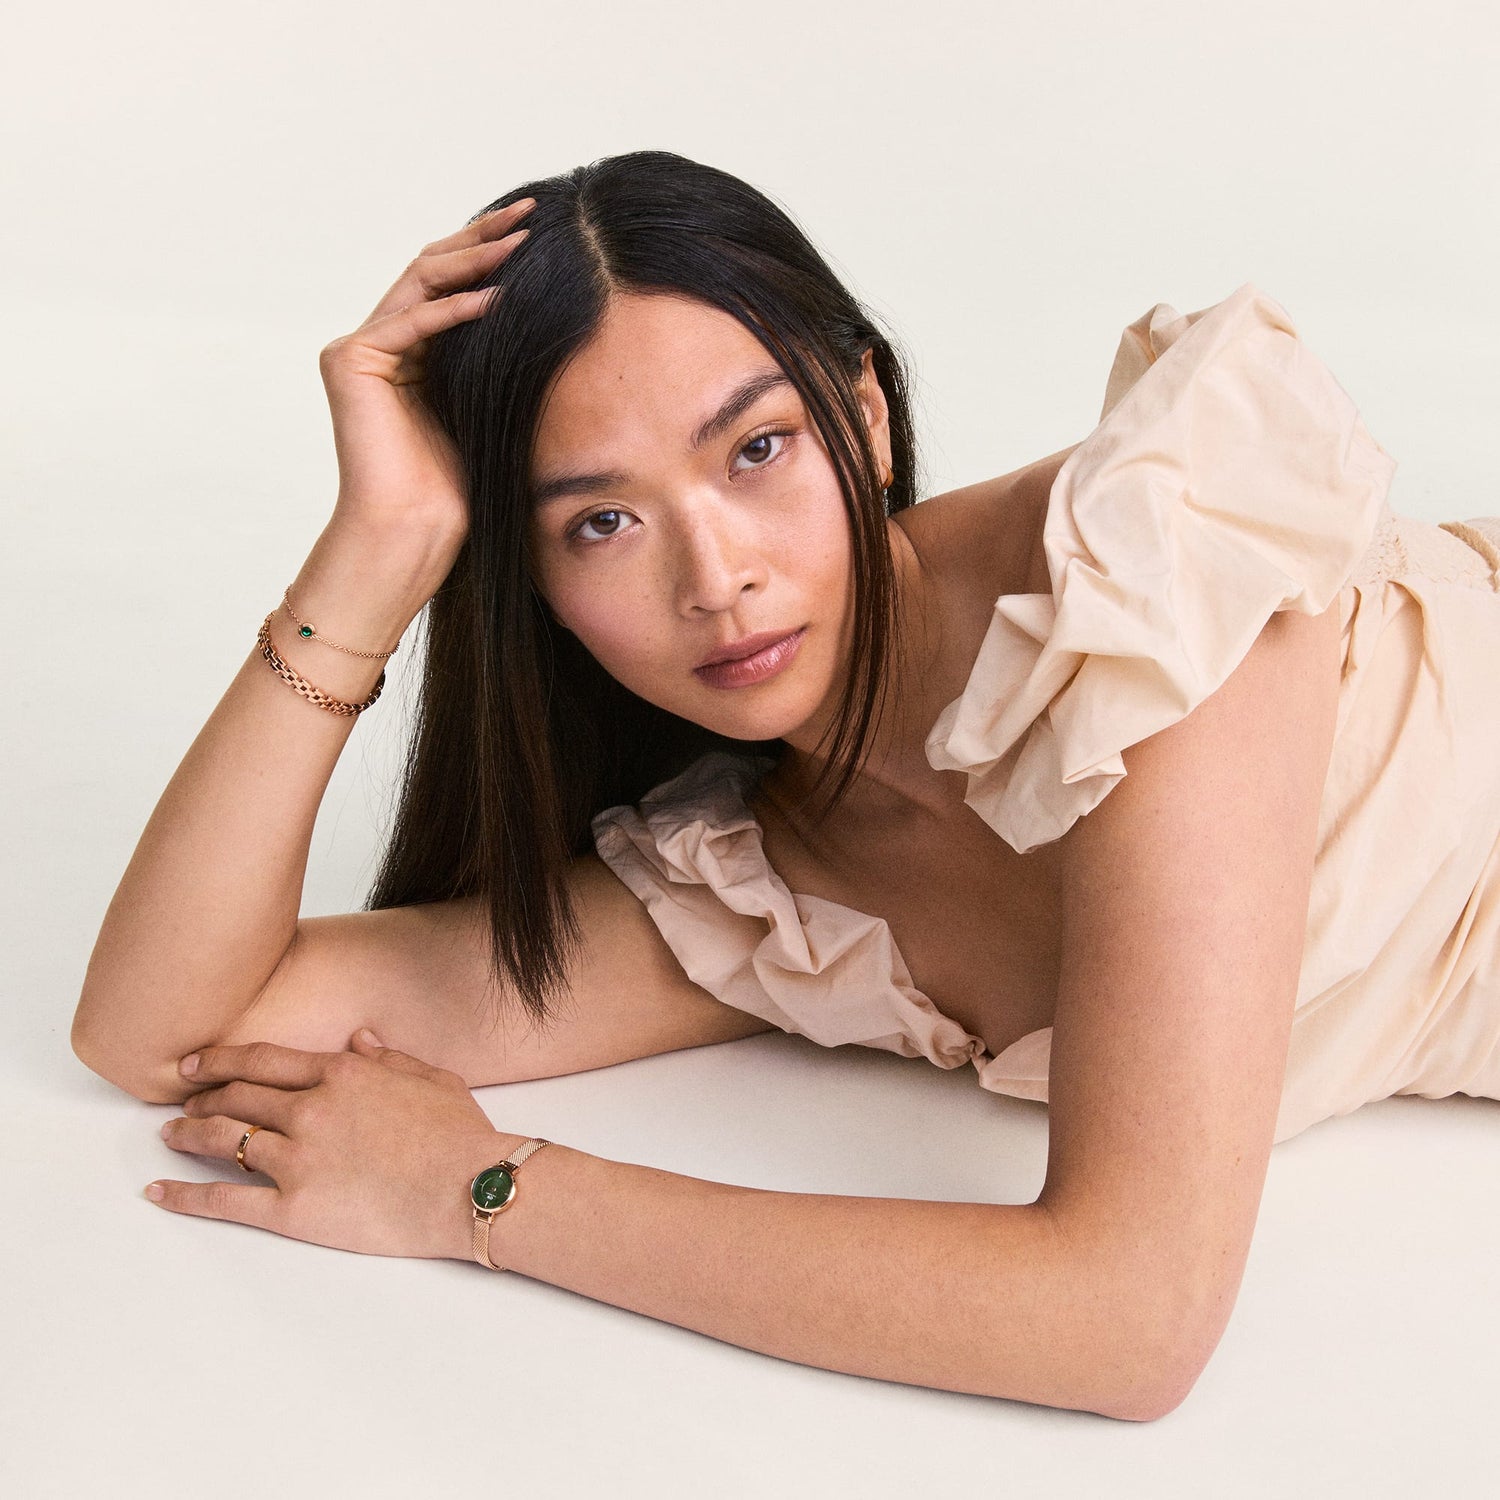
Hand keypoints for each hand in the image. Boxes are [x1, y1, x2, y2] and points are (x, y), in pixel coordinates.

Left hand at [146, 1030, 526, 1260]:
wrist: (469, 1187)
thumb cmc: (460, 1135)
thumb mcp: (431, 1078)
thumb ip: (388, 1057)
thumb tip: (359, 1039)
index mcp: (340, 1074)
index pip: (263, 1061)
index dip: (222, 1060)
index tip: (197, 1064)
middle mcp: (310, 1109)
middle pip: (236, 1098)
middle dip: (203, 1099)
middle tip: (183, 1104)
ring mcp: (298, 1158)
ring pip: (224, 1141)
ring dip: (188, 1136)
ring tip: (169, 1136)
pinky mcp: (293, 1208)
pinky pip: (224, 1201)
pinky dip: (185, 1195)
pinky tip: (160, 1191)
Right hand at [317, 196, 535, 569]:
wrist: (415, 528)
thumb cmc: (456, 486)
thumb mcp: (487, 402)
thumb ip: (493, 354)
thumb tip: (541, 309)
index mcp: (408, 352)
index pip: (448, 286)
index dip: (488, 254)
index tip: (535, 231)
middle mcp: (377, 343)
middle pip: (432, 271)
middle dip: (482, 239)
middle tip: (530, 213)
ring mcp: (359, 349)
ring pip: (420, 285)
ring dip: (473, 260)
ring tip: (520, 240)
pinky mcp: (350, 361)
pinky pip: (412, 322)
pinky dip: (454, 309)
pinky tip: (497, 296)